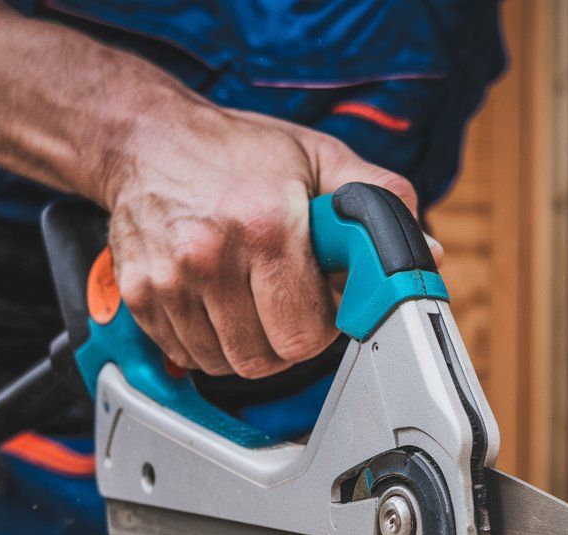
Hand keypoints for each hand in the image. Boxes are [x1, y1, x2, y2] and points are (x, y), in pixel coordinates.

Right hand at [100, 106, 431, 377]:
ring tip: (253, 299)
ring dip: (249, 344)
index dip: (324, 326)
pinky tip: (218, 302)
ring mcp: (170, 280)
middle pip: (267, 358)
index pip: (307, 335)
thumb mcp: (319, 158)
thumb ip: (379, 201)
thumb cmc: (239, 152)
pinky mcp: (140, 295)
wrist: (148, 138)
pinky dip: (210, 341)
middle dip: (288, 339)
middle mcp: (211, 256)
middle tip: (288, 302)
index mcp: (266, 225)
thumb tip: (427, 252)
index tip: (321, 302)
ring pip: (227, 363)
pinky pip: (189, 355)